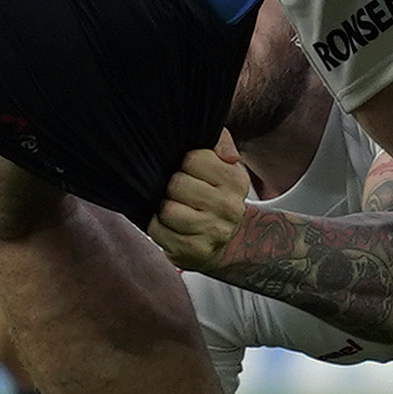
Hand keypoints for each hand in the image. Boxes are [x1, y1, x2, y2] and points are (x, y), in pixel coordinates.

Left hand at [145, 136, 250, 271]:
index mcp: (236, 180)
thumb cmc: (215, 194)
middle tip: (178, 192)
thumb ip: (220, 142)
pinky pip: (157, 230)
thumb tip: (229, 155)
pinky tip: (168, 225)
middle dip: (171, 186)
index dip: (183, 163)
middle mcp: (229, 207)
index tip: (188, 171)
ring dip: (163, 207)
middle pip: (177, 184)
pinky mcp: (193, 251)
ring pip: (167, 209)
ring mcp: (213, 232)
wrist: (225, 242)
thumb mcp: (222, 164)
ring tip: (173, 207)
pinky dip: (156, 226)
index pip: (193, 159)